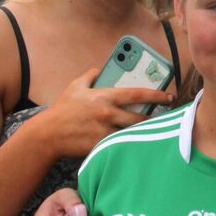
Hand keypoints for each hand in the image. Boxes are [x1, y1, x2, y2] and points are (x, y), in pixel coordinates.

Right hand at [32, 68, 174, 159]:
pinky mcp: (100, 146)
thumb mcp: (74, 88)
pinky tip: (137, 145)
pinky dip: (129, 145)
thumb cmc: (62, 110)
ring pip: (132, 133)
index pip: (137, 94)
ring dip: (144, 133)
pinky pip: (120, 146)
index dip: (156, 94)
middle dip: (154, 119)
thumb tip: (99, 69)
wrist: (47, 135)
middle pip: (140, 118)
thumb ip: (89, 76)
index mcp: (104, 97)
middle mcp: (107, 114)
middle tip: (164, 119)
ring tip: (154, 132)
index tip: (169, 96)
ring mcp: (104, 131)